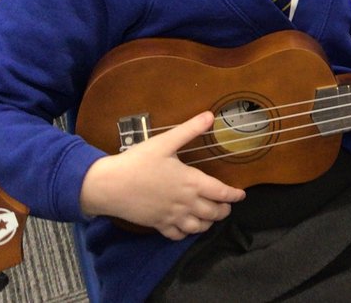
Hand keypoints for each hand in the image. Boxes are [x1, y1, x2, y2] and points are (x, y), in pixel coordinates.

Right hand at [79, 111, 245, 239]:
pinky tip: (187, 227)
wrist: (109, 186)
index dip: (234, 196)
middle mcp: (185, 203)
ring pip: (198, 227)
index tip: (241, 195)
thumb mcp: (165, 142)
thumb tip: (210, 115)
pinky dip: (187, 233)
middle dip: (224, 211)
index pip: (221, 193)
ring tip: (211, 217)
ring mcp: (171, 216)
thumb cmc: (138, 162)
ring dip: (208, 223)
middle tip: (227, 206)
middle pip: (213, 213)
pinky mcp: (158, 225)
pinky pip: (177, 235)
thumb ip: (189, 129)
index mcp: (191, 182)